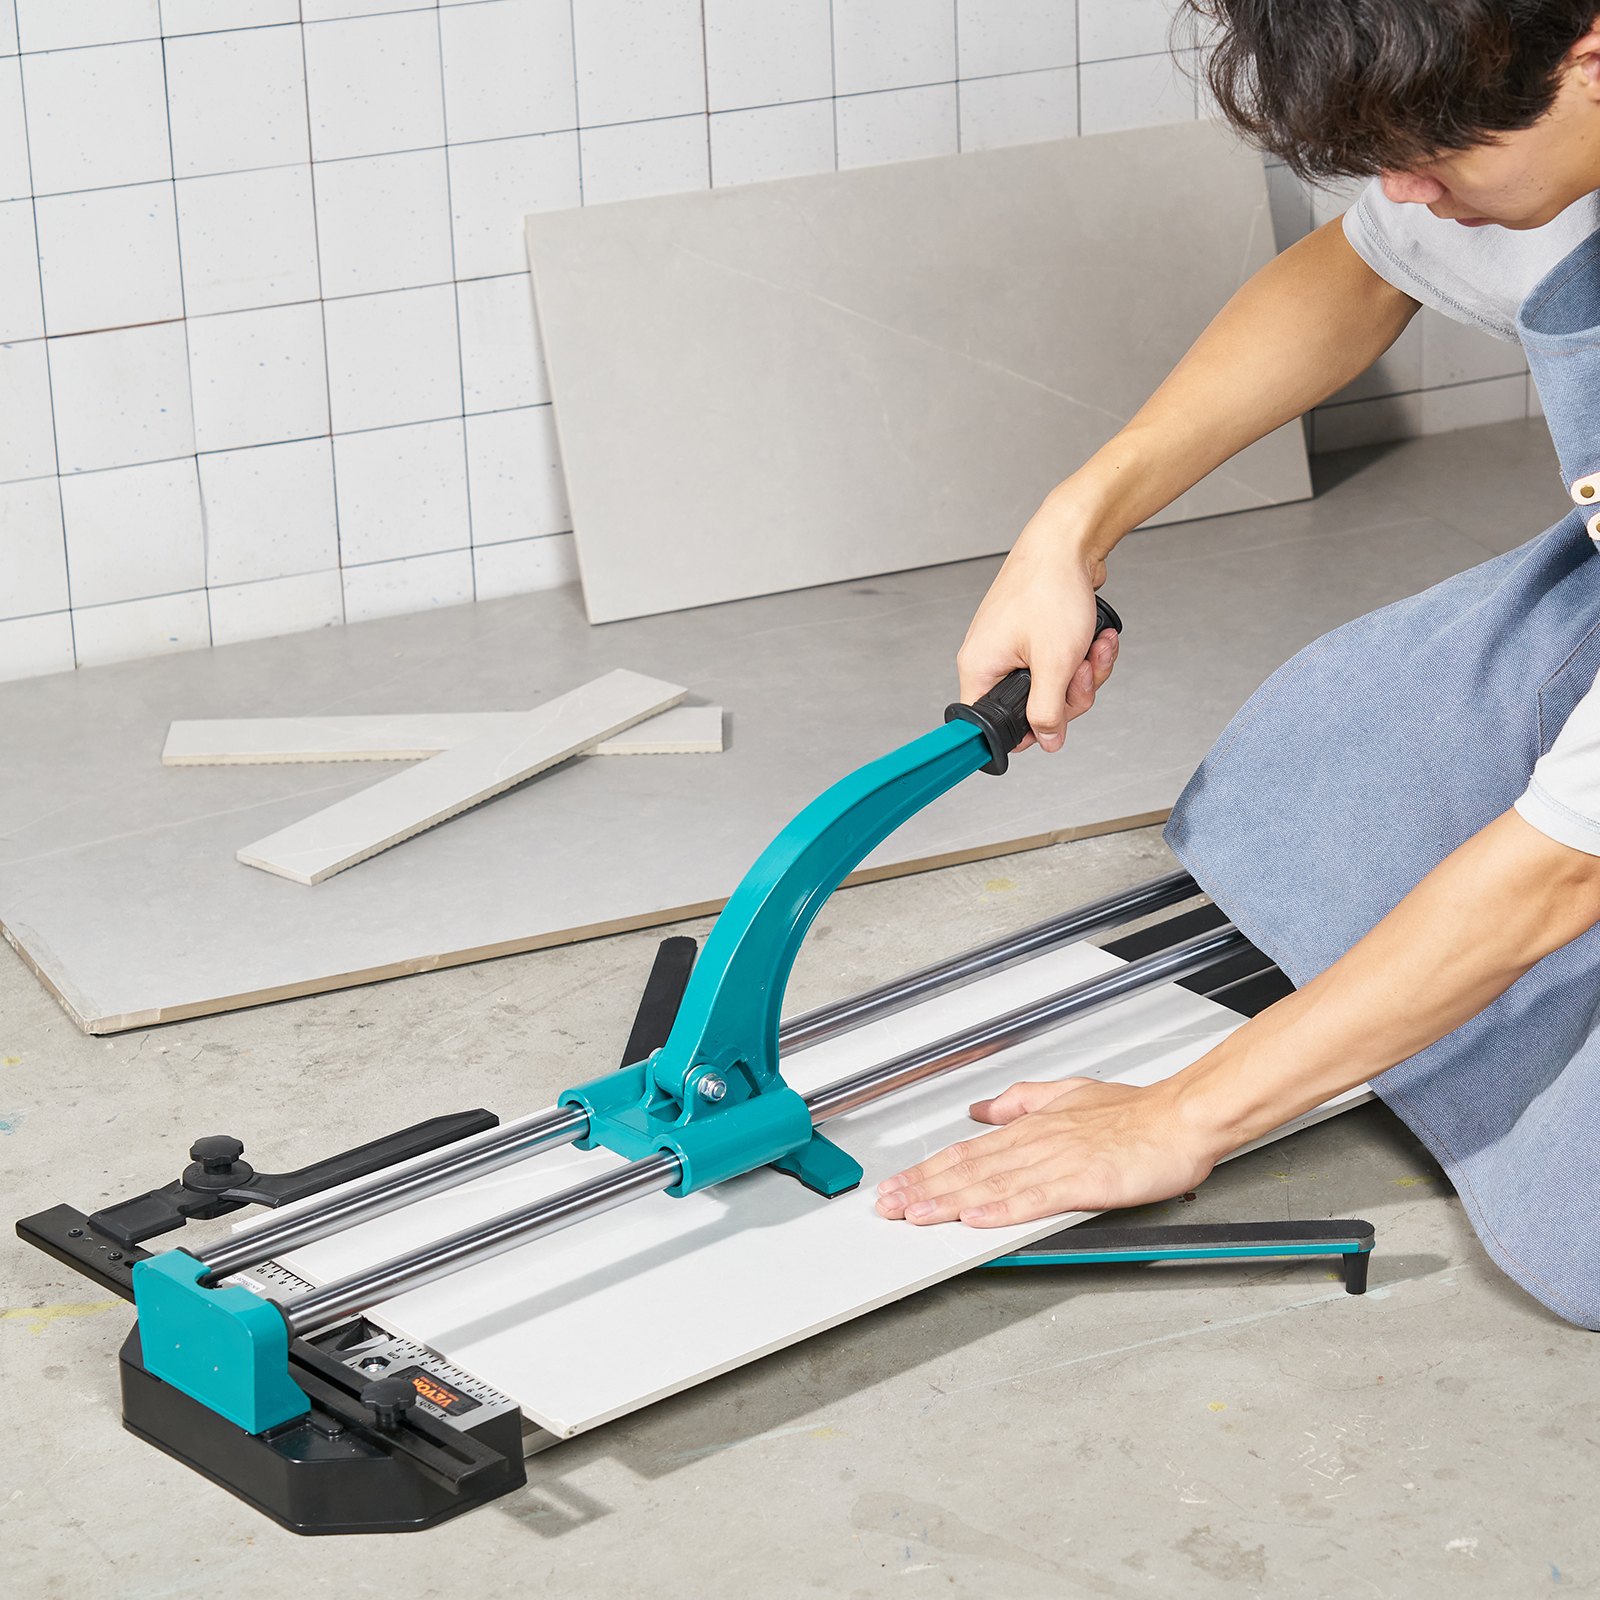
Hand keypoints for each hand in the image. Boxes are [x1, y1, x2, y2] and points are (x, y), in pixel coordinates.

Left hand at [873, 1077, 1221, 1227]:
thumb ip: (1021, 1102)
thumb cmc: (1135, 1113)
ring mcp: (1059, 1163)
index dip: (927, 1170)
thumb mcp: (1068, 1094)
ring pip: (992, 1184)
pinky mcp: (1084, 1182)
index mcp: (1032, 1128)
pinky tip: (975, 1219)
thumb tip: (982, 1109)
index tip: (897, 1185)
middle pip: (968, 1168)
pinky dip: (1002, 1209)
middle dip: (922, 1188)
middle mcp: (1037, 1143)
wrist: (1180, 1119)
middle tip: (887, 1206)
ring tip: (914, 1216)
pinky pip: (1035, 1198)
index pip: (967, 1152)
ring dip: (948, 1201)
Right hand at [956, 498, 1117, 753]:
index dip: (1025, 732)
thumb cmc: (1050, 587)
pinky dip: (1084, 653)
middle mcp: (991, 659)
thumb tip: (1045, 741)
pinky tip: (1098, 636)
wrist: (1068, 539)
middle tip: (1083, 669)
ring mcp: (1014, 647)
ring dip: (1085, 670)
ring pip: (1054, 685)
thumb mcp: (1054, 662)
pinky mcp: (1036, 636)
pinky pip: (1062, 663)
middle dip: (1071, 693)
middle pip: (1032, 707)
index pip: (990, 724)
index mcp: (980, 668)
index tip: (1052, 725)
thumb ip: (1048, 711)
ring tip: (1096, 645)